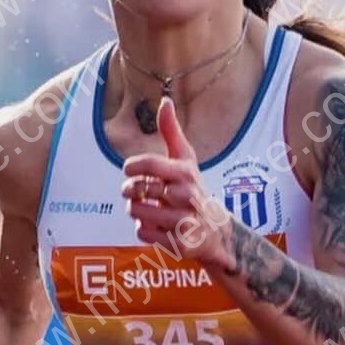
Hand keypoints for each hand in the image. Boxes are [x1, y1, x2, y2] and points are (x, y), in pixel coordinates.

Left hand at [120, 96, 233, 272]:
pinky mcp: (179, 244)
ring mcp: (183, 221)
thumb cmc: (194, 190)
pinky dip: (142, 229)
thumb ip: (172, 132)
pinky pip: (142, 233)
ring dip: (135, 211)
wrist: (216, 232)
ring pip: (137, 212)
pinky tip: (154, 226)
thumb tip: (165, 101)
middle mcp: (186, 197)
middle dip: (130, 190)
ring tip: (146, 209)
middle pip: (138, 190)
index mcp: (185, 173)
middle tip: (133, 192)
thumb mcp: (186, 160)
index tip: (128, 170)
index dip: (132, 167)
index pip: (150, 164)